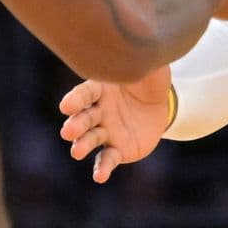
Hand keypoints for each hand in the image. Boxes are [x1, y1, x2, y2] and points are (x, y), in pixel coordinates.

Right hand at [58, 68, 171, 182]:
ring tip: (77, 151)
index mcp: (100, 88)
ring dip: (82, 145)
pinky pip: (107, 159)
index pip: (84, 93)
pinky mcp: (117, 149)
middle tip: (69, 131)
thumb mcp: (148, 66)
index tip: (66, 106)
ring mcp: (106, 131)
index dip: (75, 100)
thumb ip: (140, 60)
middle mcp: (98, 110)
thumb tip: (139, 50)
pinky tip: (100, 177)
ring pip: (90, 139)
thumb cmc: (149, 79)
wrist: (161, 103)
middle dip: (75, 125)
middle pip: (83, 118)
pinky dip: (102, 168)